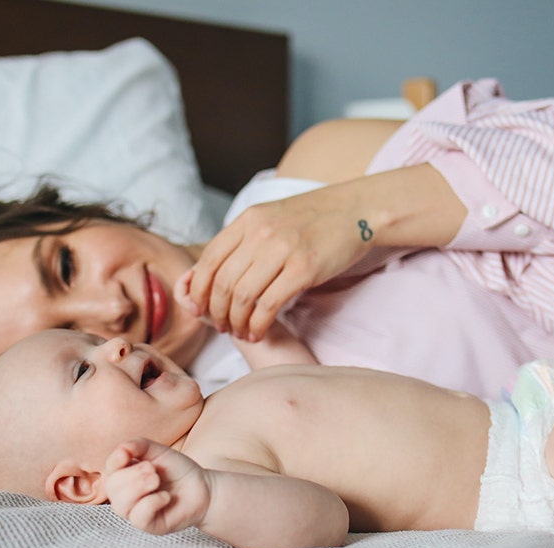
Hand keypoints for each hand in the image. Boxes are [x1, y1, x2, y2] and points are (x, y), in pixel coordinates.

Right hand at [102, 438, 210, 535]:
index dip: (115, 461)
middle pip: (112, 487)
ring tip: (156, 480)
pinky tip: (166, 497)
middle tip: (153, 470)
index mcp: (126, 475)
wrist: (203, 488)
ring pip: (121, 505)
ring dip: (139, 488)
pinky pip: (138, 517)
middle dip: (133, 475)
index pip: (110, 469)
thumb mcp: (159, 451)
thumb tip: (121, 449)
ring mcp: (135, 512)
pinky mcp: (149, 526)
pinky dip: (152, 503)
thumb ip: (139, 446)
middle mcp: (126, 496)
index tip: (127, 455)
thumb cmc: (178, 470)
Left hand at [185, 192, 369, 340]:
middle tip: (221, 326)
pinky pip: (269, 305)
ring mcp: (282, 250)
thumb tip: (214, 272)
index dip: (198, 289)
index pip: (209, 259)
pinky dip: (258, 324)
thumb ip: (243, 240)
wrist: (355, 210)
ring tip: (239, 331)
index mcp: (248, 220)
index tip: (198, 308)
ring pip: (242, 296)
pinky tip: (258, 331)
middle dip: (216, 311)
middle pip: (223, 282)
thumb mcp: (270, 218)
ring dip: (236, 321)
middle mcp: (260, 233)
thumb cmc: (313, 218)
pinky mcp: (303, 269)